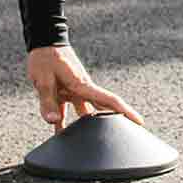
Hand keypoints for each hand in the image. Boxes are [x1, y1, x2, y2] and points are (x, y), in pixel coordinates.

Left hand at [26, 45, 141, 129]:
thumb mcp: (44, 81)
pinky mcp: (64, 91)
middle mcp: (83, 89)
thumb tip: (53, 122)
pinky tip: (60, 134)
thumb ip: (48, 103)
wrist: (43, 40)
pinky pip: (68, 110)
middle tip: (127, 134)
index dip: (125, 111)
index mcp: (83, 85)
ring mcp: (75, 90)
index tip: (139, 122)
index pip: (109, 100)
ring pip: (86, 112)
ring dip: (88, 126)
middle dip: (116, 120)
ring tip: (91, 142)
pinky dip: (65, 122)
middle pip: (103, 108)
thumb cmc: (45, 57)